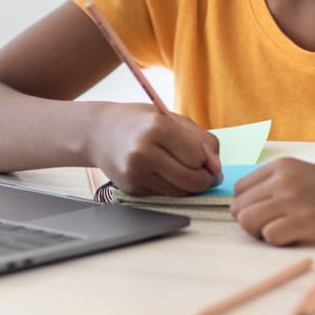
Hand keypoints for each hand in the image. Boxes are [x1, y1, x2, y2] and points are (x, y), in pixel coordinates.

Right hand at [89, 103, 220, 196]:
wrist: (98, 132)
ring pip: (181, 193)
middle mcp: (144, 152)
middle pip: (192, 180)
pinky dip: (170, 187)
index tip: (202, 154)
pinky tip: (161, 172)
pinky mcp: (131, 190)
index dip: (206, 158)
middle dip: (205, 179)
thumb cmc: (141, 122)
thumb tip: (216, 169)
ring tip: (182, 169)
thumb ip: (202, 140)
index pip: (198, 157)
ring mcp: (136, 174)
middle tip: (205, 172)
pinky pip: (165, 196)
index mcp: (157, 128)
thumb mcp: (172, 119)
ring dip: (189, 186)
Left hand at [230, 157, 314, 244]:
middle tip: (272, 229)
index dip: (247, 206)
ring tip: (282, 233)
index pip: (239, 189)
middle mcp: (282, 180)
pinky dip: (278, 242)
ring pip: (247, 221)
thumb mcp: (305, 175)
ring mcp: (292, 200)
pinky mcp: (305, 222)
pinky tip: (296, 238)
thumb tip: (248, 206)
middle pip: (239, 207)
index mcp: (280, 166)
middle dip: (250, 223)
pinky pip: (269, 236)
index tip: (265, 215)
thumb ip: (278, 185)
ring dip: (260, 233)